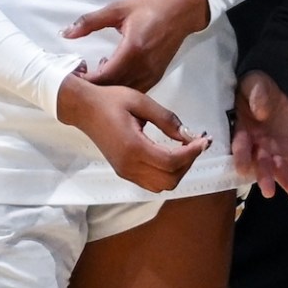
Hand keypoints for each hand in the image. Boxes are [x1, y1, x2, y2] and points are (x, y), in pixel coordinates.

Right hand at [57, 72, 210, 192]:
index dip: (191, 153)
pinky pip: (151, 183)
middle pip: (169, 179)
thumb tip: (189, 134)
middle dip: (188, 163)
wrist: (83, 109)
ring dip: (178, 171)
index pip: (171, 162)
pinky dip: (167, 174)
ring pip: (162, 185)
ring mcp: (125, 172)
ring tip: (185, 151)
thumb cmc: (110, 101)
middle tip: (195, 144)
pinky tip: (171, 155)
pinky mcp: (124, 172)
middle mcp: (129, 165)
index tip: (203, 140)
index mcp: (133, 147)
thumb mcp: (141, 102)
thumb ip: (167, 120)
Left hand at [64, 0, 211, 91]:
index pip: (104, 76)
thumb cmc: (150, 7)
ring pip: (124, 93)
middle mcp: (143, 67)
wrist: (181, 11)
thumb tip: (65, 33)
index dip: (86, 80)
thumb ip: (89, 22)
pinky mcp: (156, 77)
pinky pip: (135, 90)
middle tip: (79, 76)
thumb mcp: (117, 9)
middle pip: (113, 89)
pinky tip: (112, 73)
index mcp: (132, 50)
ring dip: (107, 88)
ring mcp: (151, 74)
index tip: (73, 75)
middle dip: (94, 87)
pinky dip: (120, 87)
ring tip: (94, 73)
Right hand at [233, 71, 287, 197]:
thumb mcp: (255, 85)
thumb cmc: (256, 89)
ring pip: (279, 170)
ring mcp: (275, 153)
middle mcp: (257, 148)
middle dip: (264, 177)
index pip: (241, 147)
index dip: (241, 157)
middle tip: (268, 192)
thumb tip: (261, 110)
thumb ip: (257, 96)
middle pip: (260, 164)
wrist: (273, 94)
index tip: (242, 169)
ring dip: (286, 181)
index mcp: (243, 132)